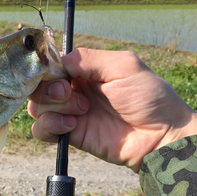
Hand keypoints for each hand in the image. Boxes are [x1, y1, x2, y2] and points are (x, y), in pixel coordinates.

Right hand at [28, 48, 196, 172]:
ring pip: (37, 107)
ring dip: (54, 107)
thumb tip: (57, 61)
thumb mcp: (123, 65)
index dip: (45, 68)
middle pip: (39, 86)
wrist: (159, 136)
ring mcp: (71, 113)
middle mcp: (75, 90)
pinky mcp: (71, 136)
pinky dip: (50, 125)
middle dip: (49, 88)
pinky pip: (42, 130)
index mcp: (86, 70)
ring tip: (81, 111)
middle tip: (69, 92)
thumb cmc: (149, 98)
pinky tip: (72, 125)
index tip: (55, 73)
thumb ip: (88, 59)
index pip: (51, 65)